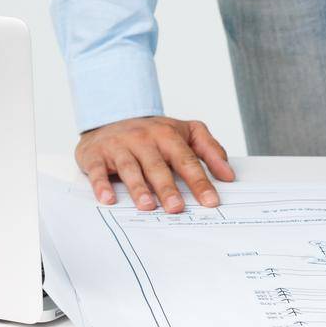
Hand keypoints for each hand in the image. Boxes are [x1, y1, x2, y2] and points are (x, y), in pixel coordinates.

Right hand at [75, 115, 234, 211]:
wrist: (111, 118)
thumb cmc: (153, 133)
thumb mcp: (184, 132)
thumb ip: (209, 150)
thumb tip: (228, 175)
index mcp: (167, 134)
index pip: (186, 159)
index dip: (199, 181)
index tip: (210, 201)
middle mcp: (144, 139)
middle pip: (158, 165)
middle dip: (167, 187)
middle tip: (177, 208)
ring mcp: (120, 146)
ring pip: (130, 168)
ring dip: (138, 188)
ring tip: (148, 206)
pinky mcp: (97, 154)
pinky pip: (98, 171)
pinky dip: (102, 185)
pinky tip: (108, 200)